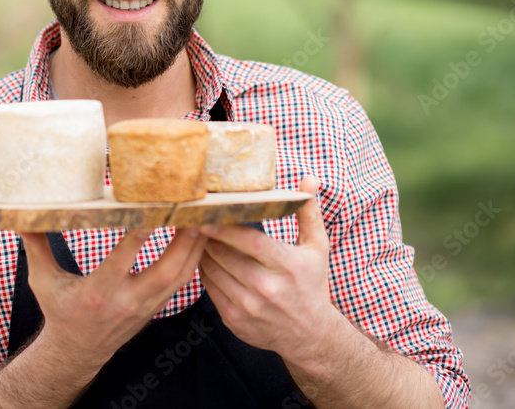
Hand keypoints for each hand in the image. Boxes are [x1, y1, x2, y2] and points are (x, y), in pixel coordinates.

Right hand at [15, 226, 207, 375]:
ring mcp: (146, 306)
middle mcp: (127, 300)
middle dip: (183, 240)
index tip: (151, 209)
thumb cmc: (60, 310)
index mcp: (98, 292)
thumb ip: (35, 247)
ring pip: (181, 276)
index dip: (139, 234)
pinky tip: (200, 236)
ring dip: (196, 247)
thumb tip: (21, 215)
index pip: (123, 259)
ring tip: (205, 216)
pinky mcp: (156, 307)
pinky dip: (195, 258)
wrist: (78, 350)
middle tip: (193, 208)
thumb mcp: (42, 280)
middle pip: (166, 271)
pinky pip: (183, 282)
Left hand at [197, 175, 338, 364]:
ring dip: (203, 252)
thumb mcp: (317, 248)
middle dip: (208, 236)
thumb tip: (309, 179)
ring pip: (212, 271)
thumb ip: (308, 212)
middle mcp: (267, 289)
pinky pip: (208, 289)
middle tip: (197, 220)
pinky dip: (205, 271)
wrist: (310, 335)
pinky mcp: (234, 320)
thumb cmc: (312, 284)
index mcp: (287, 266)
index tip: (207, 213)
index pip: (250, 242)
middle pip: (224, 255)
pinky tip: (207, 259)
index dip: (225, 227)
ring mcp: (249, 307)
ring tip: (200, 237)